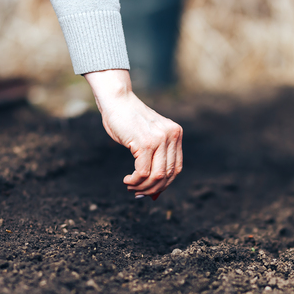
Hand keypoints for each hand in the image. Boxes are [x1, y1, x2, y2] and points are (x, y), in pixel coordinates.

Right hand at [84, 70, 182, 198]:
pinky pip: (143, 172)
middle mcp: (172, 136)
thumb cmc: (127, 121)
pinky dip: (134, 181)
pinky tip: (127, 180)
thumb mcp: (146, 138)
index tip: (149, 191)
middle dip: (152, 189)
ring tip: (130, 186)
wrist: (117, 101)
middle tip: (137, 193)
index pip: (176, 169)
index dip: (163, 184)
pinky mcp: (146, 143)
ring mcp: (160, 139)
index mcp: (175, 134)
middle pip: (168, 175)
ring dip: (142, 187)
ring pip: (156, 176)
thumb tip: (151, 190)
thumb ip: (153, 158)